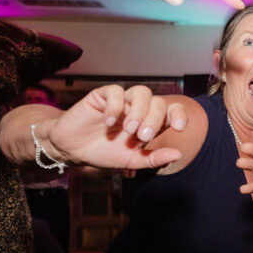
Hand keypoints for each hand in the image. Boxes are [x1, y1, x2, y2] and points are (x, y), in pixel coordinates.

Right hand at [42, 84, 186, 168]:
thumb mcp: (132, 161)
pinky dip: (115, 106)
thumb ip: (154, 158)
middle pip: (158, 103)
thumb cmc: (105, 152)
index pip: (173, 110)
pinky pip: (115, 91)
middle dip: (154, 120)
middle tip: (142, 136)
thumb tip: (178, 154)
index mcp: (151, 123)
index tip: (178, 127)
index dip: (179, 114)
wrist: (73, 149)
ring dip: (139, 111)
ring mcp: (122, 101)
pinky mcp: (102, 96)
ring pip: (141, 92)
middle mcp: (140, 109)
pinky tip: (108, 122)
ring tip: (129, 129)